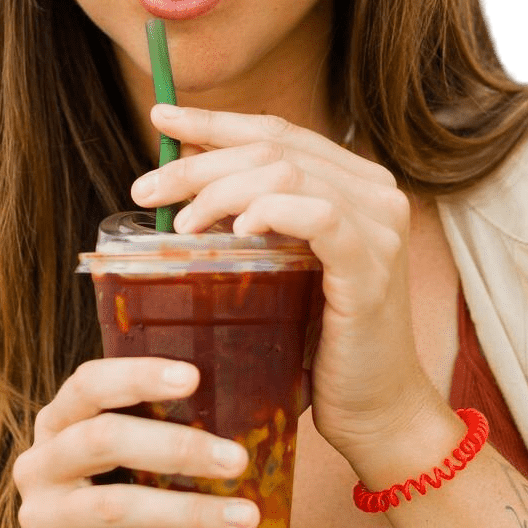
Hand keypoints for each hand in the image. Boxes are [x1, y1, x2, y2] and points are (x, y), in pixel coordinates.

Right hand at [12, 357, 260, 527]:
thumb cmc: (134, 517)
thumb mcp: (142, 470)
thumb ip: (178, 434)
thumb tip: (279, 398)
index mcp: (60, 422)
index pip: (89, 384)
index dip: (137, 376)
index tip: (194, 377)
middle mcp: (40, 463)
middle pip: (102, 439)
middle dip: (177, 448)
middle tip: (238, 461)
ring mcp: (40, 517)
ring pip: (117, 506)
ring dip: (189, 511)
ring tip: (247, 518)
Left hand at [132, 104, 450, 463]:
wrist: (375, 411)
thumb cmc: (321, 345)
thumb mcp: (282, 268)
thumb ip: (253, 220)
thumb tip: (184, 181)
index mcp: (355, 184)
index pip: (279, 132)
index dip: (216, 121)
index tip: (161, 117)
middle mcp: (376, 193)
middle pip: (274, 148)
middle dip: (201, 161)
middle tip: (146, 189)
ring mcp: (380, 227)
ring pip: (287, 173)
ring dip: (221, 189)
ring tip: (179, 223)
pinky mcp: (372, 267)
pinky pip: (319, 216)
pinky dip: (270, 212)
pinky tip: (236, 231)